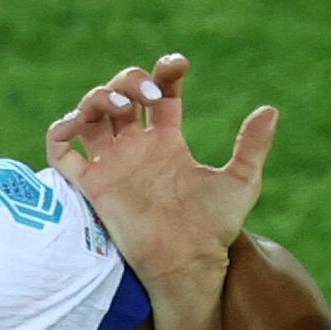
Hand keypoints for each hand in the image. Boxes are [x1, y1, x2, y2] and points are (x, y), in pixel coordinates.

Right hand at [45, 53, 278, 297]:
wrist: (187, 263)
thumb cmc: (214, 229)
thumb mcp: (241, 182)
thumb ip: (252, 146)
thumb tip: (270, 109)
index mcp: (168, 142)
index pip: (161, 92)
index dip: (165, 71)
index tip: (178, 66)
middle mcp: (136, 148)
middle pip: (121, 94)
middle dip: (130, 80)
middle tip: (149, 94)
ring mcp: (112, 165)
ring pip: (90, 114)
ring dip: (98, 96)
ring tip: (121, 105)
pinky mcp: (92, 185)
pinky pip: (61, 152)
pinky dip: (59, 130)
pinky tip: (76, 122)